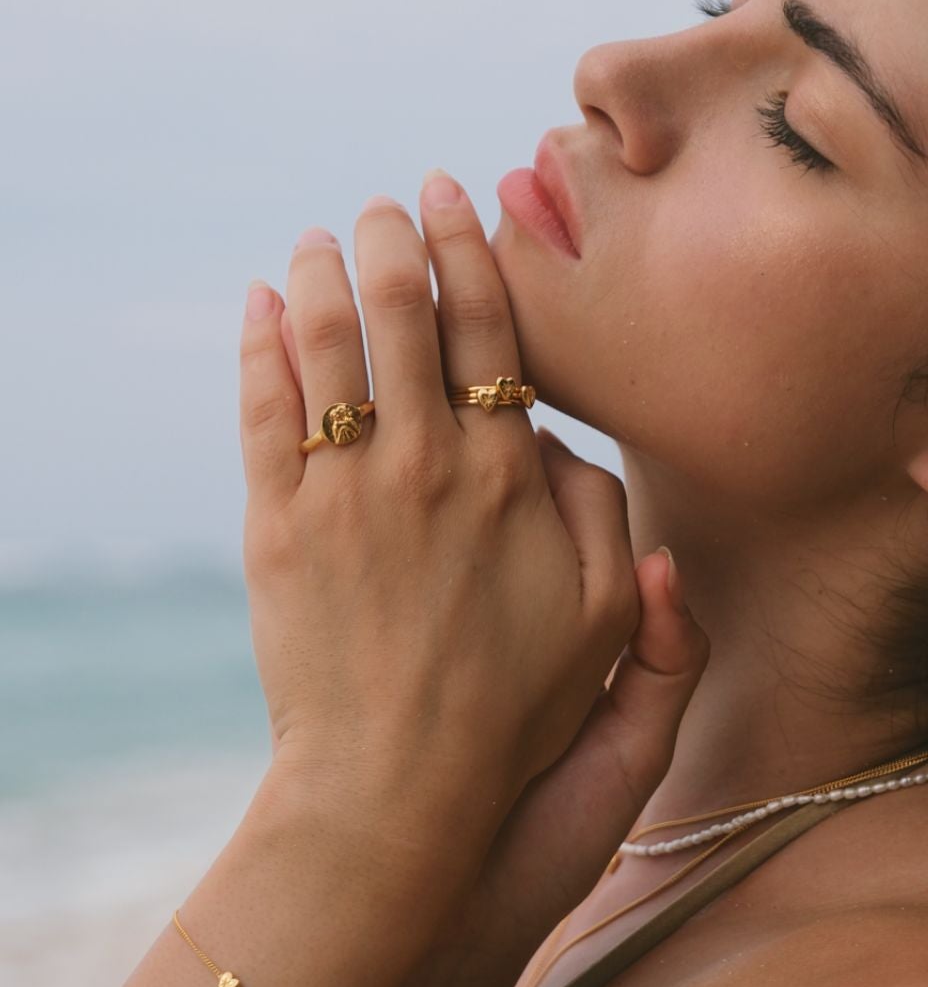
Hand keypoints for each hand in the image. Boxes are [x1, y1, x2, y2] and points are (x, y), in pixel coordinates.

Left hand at [237, 173, 703, 882]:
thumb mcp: (607, 625)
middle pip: (405, 315)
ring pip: (329, 345)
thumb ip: (606, 518)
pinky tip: (263, 304)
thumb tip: (564, 441)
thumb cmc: (513, 710)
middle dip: (395, 239)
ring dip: (326, 273)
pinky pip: (265, 411)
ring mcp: (344, 492)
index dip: (470, 253)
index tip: (453, 199)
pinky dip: (262, 345)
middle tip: (388, 200)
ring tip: (322, 234)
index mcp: (507, 480)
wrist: (398, 787)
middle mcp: (424, 467)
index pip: (487, 332)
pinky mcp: (277, 527)